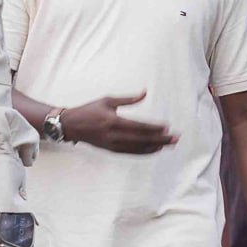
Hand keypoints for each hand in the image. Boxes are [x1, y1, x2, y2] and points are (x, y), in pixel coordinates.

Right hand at [61, 92, 177, 153]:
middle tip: (176, 138)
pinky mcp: (111, 150)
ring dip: (155, 147)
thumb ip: (128, 99)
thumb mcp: (107, 100)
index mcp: (112, 121)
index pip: (138, 126)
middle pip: (142, 139)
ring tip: (169, 145)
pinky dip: (144, 152)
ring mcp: (112, 145)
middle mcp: (113, 135)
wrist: (71, 126)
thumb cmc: (89, 110)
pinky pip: (131, 153)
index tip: (167, 127)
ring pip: (138, 149)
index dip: (154, 128)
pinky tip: (155, 149)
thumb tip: (145, 93)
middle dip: (160, 139)